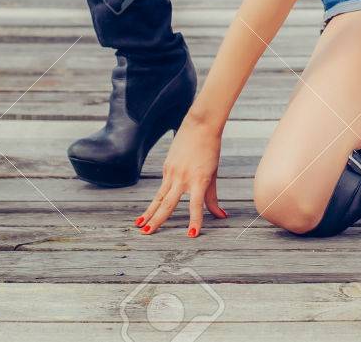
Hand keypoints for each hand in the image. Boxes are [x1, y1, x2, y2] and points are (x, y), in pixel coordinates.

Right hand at [133, 114, 227, 236]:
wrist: (200, 125)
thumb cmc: (210, 150)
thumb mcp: (213, 174)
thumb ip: (213, 197)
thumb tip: (221, 216)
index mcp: (199, 179)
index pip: (197, 205)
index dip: (195, 221)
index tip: (192, 235)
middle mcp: (183, 177)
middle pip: (168, 203)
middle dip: (157, 220)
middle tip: (147, 233)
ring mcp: (172, 172)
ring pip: (159, 196)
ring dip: (149, 212)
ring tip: (140, 224)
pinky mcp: (166, 167)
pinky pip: (162, 187)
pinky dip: (156, 199)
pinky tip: (150, 210)